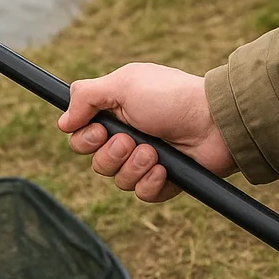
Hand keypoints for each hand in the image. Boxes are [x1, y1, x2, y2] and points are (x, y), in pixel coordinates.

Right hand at [57, 62, 235, 201]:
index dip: (85, 139)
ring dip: (134, 166)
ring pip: (117, 180)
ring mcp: (145, 161)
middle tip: (132, 140)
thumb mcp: (123, 84)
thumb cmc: (171, 97)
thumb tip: (63, 121)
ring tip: (154, 152)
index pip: (80, 137)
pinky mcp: (163, 181)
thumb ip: (86, 96)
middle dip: (112, 154)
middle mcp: (128, 138)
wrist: (215, 122)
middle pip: (96, 163)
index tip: (100, 130)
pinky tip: (165, 169)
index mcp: (115, 114)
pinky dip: (151, 182)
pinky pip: (141, 194)